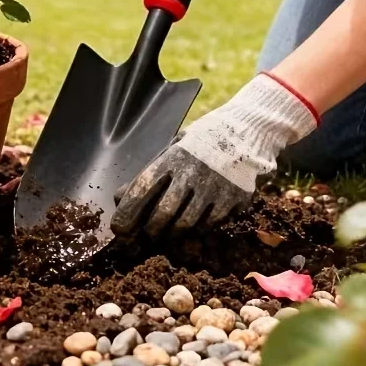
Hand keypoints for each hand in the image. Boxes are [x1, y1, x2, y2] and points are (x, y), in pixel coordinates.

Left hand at [110, 72, 320, 237]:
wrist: (246, 132)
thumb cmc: (201, 143)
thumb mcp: (172, 149)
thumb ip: (148, 174)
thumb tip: (119, 197)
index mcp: (172, 158)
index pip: (142, 189)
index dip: (128, 212)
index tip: (118, 229)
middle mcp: (192, 174)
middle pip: (163, 214)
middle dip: (151, 229)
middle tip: (147, 233)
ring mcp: (214, 189)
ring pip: (187, 224)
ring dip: (173, 233)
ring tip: (168, 231)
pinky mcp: (233, 200)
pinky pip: (210, 224)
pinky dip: (200, 227)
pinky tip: (196, 220)